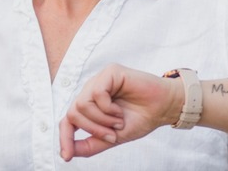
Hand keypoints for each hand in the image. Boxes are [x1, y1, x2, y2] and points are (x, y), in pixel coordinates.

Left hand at [59, 64, 181, 160]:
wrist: (163, 109)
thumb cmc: (140, 119)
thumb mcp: (112, 138)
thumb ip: (91, 144)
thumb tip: (68, 153)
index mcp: (90, 105)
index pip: (67, 120)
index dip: (65, 138)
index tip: (67, 156)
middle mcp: (91, 91)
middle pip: (73, 113)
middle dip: (92, 129)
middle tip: (112, 135)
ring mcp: (99, 80)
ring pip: (82, 104)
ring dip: (102, 120)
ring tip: (119, 121)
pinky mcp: (110, 72)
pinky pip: (96, 94)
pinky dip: (108, 109)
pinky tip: (120, 111)